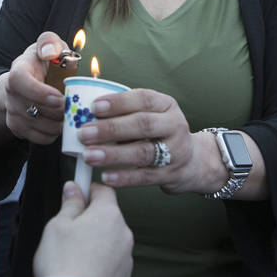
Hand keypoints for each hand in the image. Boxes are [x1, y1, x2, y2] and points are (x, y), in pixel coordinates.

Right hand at [3, 31, 66, 144]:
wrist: (30, 80)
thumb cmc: (45, 62)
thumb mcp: (49, 45)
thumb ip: (50, 42)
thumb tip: (50, 52)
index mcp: (18, 70)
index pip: (19, 81)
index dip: (39, 92)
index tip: (60, 97)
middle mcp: (10, 93)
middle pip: (32, 109)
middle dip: (57, 111)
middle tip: (75, 107)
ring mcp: (12, 112)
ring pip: (37, 126)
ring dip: (58, 124)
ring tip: (71, 115)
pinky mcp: (18, 128)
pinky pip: (39, 138)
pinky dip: (54, 134)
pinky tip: (62, 123)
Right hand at [34, 182, 132, 276]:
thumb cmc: (63, 263)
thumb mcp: (57, 225)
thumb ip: (70, 204)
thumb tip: (74, 189)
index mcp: (108, 215)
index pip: (104, 190)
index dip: (89, 189)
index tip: (77, 192)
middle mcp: (124, 235)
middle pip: (108, 218)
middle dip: (91, 221)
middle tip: (68, 231)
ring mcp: (127, 260)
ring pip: (111, 243)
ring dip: (96, 245)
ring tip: (73, 258)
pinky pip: (112, 266)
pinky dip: (100, 267)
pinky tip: (82, 275)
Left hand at [77, 88, 225, 195]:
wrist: (192, 161)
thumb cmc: (159, 133)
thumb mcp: (152, 115)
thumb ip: (126, 113)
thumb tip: (85, 114)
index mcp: (166, 105)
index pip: (143, 99)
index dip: (118, 102)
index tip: (93, 107)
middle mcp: (175, 125)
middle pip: (142, 125)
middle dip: (110, 129)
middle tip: (84, 133)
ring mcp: (175, 151)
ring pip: (143, 152)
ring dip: (113, 155)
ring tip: (89, 156)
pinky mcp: (171, 174)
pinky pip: (145, 176)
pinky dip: (124, 177)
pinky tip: (106, 177)